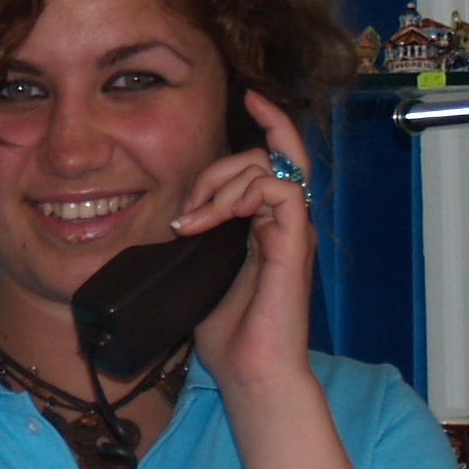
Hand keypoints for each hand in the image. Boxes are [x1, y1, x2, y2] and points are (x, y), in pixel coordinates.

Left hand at [174, 88, 315, 395]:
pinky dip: (241, 195)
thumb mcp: (200, 269)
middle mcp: (285, 222)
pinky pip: (279, 190)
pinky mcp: (294, 243)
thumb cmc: (228, 333)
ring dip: (221, 184)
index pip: (275, 158)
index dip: (268, 123)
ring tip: (193, 220)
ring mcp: (292, 231)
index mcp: (268, 225)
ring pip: (268, 168)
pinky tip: (214, 220)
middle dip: (218, 166)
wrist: (251, 373)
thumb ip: (199, 234)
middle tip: (186, 208)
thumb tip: (174, 214)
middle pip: (266, 156)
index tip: (249, 96)